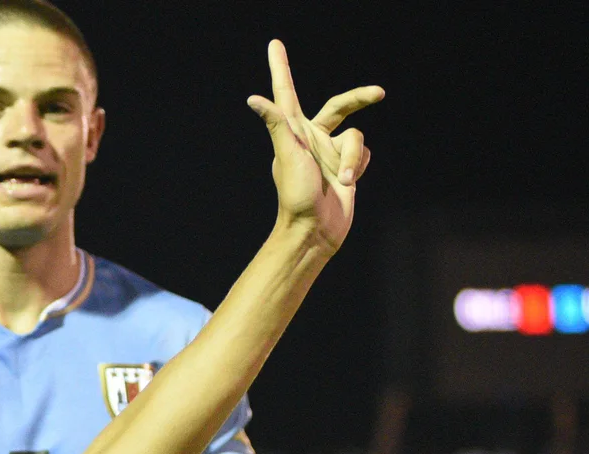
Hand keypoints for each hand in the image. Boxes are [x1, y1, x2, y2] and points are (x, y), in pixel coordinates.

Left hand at [246, 40, 381, 251]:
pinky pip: (364, 155)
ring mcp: (330, 152)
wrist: (316, 230)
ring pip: (357, 137)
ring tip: (342, 182)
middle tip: (379, 93)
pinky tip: (347, 185)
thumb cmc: (297, 195)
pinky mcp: (346, 167)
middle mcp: (311, 138)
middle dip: (359, 98)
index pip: (285, 92)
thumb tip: (253, 99)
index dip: (280, 68)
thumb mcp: (287, 156)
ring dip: (353, 160)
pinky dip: (359, 168)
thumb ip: (277, 124)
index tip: (275, 44)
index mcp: (292, 131)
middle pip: (340, 106)